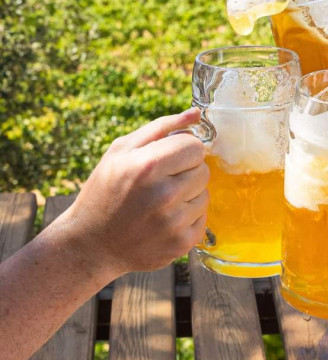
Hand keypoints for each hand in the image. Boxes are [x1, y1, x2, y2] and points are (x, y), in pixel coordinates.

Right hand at [55, 107, 208, 278]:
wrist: (90, 245)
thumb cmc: (104, 191)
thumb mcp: (121, 151)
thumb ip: (161, 128)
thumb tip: (196, 114)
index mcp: (147, 166)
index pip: (196, 146)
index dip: (183, 150)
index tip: (169, 158)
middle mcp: (164, 195)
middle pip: (204, 170)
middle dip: (186, 171)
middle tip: (162, 182)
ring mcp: (173, 223)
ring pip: (205, 195)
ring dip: (189, 195)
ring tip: (161, 202)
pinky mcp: (181, 245)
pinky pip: (203, 219)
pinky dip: (188, 218)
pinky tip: (165, 220)